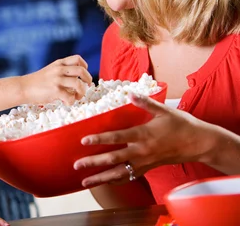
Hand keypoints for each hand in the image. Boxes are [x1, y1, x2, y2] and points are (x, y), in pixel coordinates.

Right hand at [23, 55, 91, 104]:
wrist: (23, 87)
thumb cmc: (37, 82)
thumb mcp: (50, 70)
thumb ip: (62, 72)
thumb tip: (77, 81)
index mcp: (59, 64)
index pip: (77, 59)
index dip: (85, 66)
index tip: (83, 74)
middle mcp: (59, 70)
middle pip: (82, 71)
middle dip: (88, 80)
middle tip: (87, 86)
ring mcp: (57, 80)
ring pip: (79, 84)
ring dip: (81, 92)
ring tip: (76, 96)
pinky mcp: (55, 91)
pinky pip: (70, 97)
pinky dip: (71, 101)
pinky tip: (66, 102)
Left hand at [73, 93, 216, 186]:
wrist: (199, 143)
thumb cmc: (181, 124)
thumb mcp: (164, 110)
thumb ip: (145, 103)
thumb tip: (129, 93)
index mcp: (144, 135)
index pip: (117, 137)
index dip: (100, 139)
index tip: (84, 140)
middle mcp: (142, 151)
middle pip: (114, 158)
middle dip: (94, 162)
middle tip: (77, 164)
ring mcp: (144, 162)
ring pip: (119, 173)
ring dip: (101, 177)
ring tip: (84, 181)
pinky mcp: (147, 168)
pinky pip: (129, 177)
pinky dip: (114, 181)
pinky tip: (102, 182)